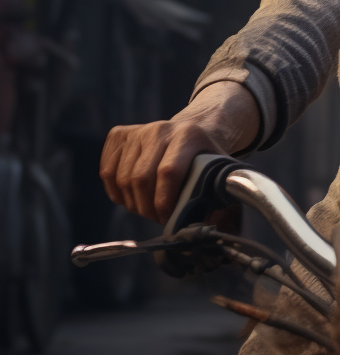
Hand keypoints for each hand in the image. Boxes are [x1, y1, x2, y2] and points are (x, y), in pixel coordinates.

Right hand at [99, 81, 258, 223]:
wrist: (188, 132)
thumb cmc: (203, 158)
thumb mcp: (216, 171)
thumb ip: (214, 195)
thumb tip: (206, 225)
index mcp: (189, 135)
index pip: (168, 172)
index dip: (164, 202)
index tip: (169, 218)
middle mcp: (160, 129)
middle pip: (141, 178)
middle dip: (146, 208)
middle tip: (157, 218)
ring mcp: (137, 130)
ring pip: (122, 178)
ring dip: (132, 203)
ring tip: (147, 209)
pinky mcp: (118, 134)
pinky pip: (107, 172)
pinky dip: (117, 193)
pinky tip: (132, 197)